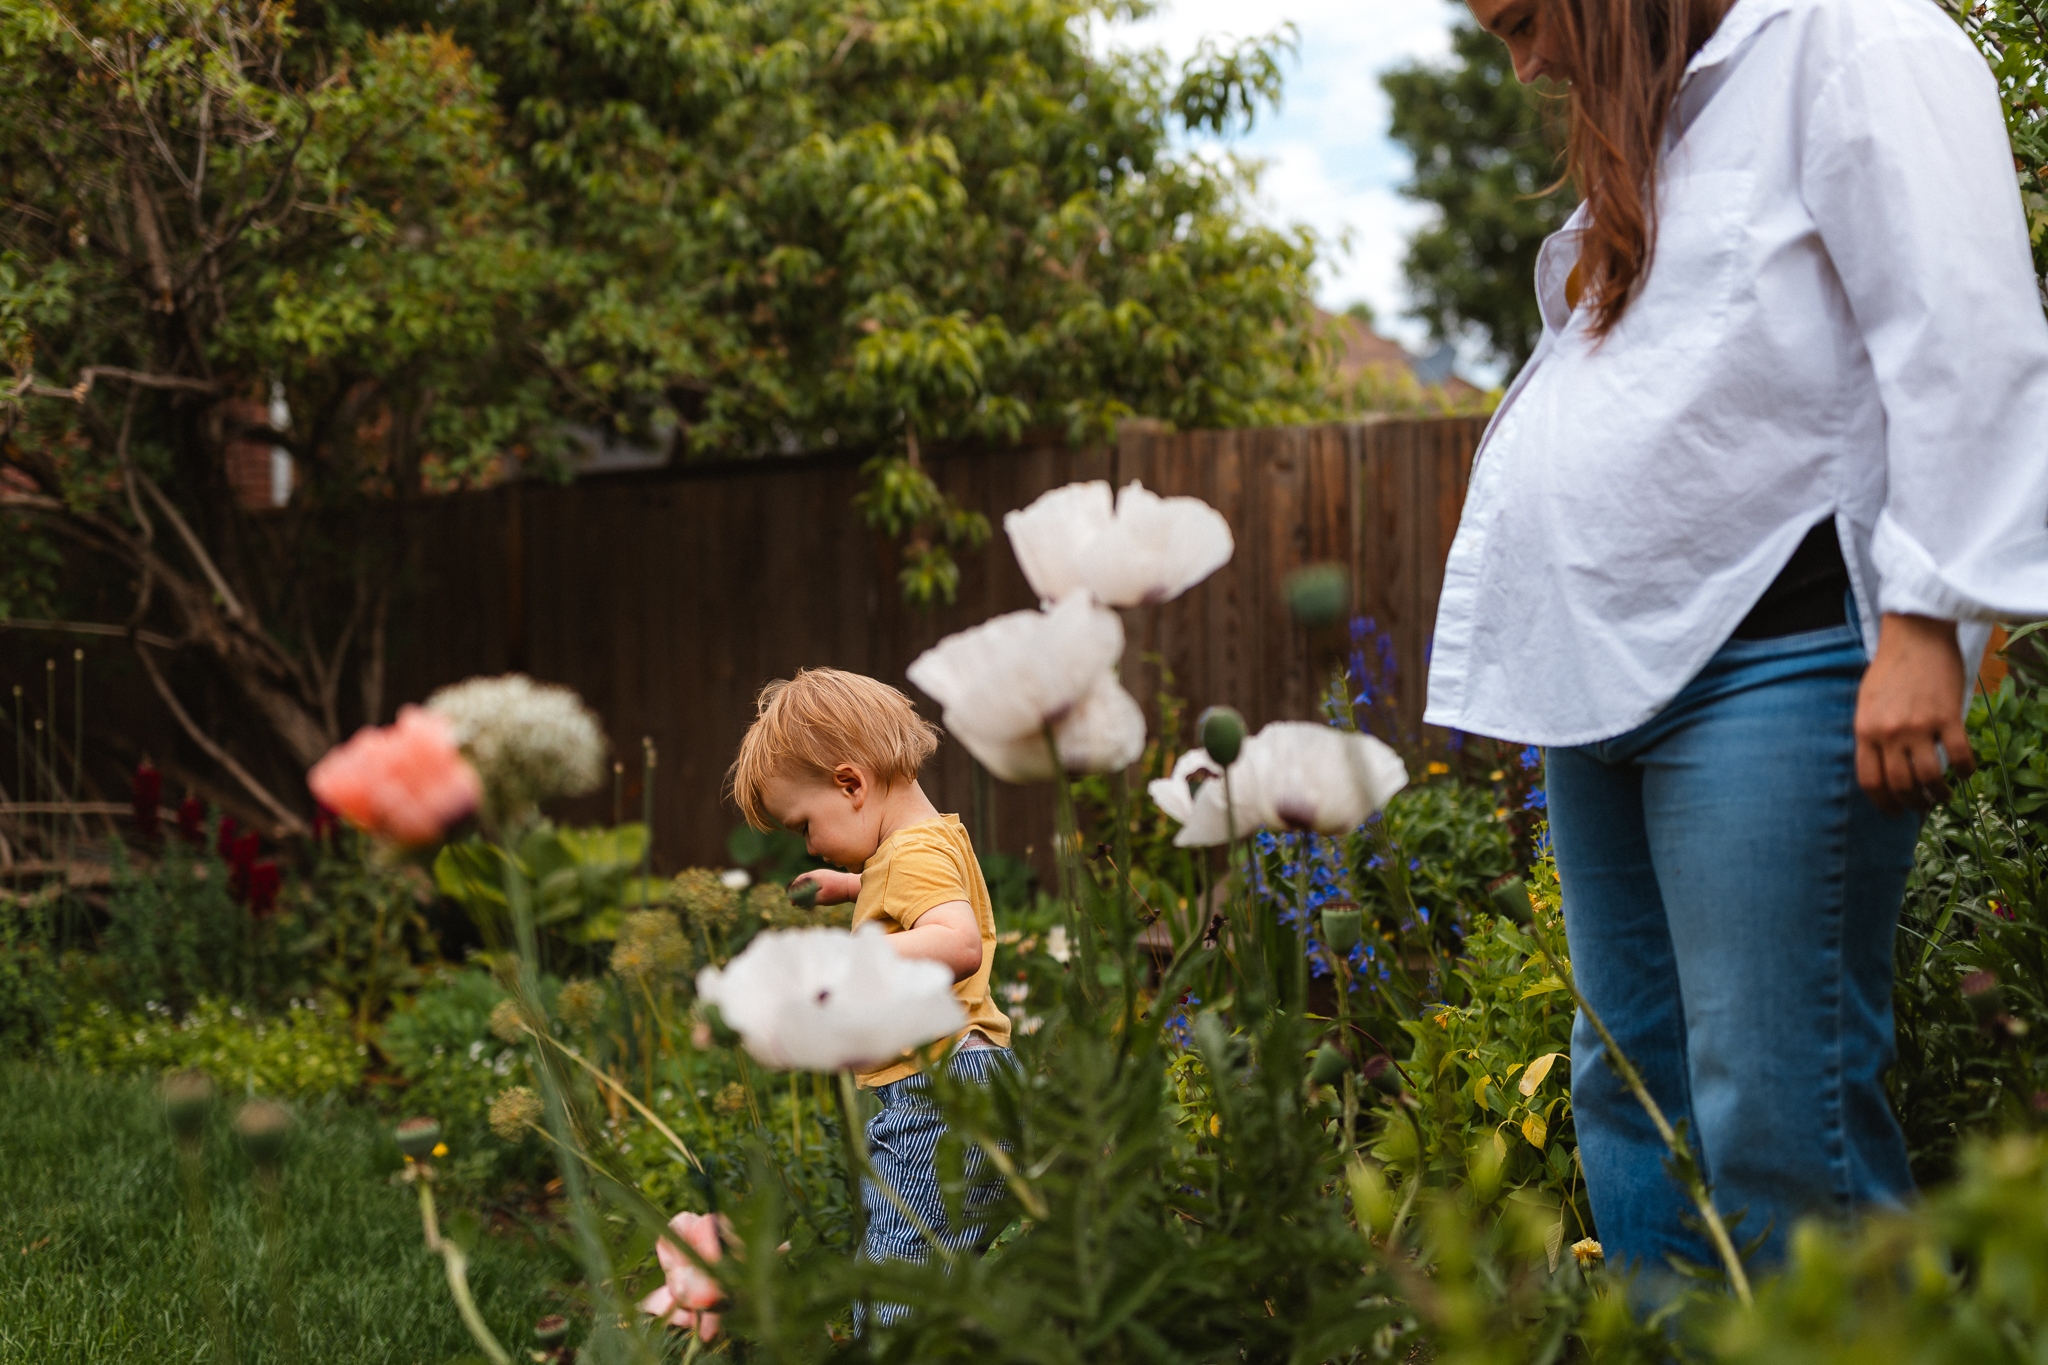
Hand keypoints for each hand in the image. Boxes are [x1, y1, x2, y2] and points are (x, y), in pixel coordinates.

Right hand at [791, 869, 861, 904]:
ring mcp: (822, 874)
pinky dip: (810, 888)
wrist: (852, 886)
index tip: (792, 903)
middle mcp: (817, 873)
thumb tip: (797, 901)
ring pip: (808, 881)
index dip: (793, 893)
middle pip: (801, 880)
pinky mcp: (827, 876)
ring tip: (802, 901)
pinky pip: (814, 881)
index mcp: (814, 876)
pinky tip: (812, 896)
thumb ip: (808, 899)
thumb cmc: (837, 892)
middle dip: (797, 891)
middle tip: (795, 902)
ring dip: (803, 890)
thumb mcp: (822, 898)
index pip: (798, 882)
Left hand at [1854, 613, 1976, 814]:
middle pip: (1901, 785)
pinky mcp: (1947, 716)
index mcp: (1865, 731)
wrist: (1914, 637)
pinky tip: (1965, 773)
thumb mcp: (1865, 704)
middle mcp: (1889, 733)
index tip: (1894, 812)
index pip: (1870, 781)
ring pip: (1930, 777)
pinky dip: (1965, 771)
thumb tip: (1880, 768)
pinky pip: (1959, 756)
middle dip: (1913, 804)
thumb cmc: (1889, 670)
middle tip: (1923, 806)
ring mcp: (1919, 725)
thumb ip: (1870, 735)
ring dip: (1939, 793)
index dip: (1883, 803)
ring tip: (1943, 795)